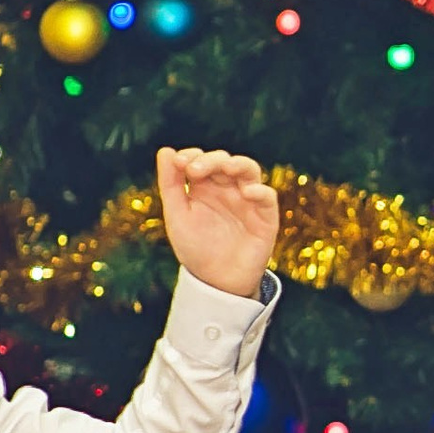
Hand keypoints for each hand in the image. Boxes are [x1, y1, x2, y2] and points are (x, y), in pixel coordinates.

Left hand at [158, 147, 279, 298]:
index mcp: (205, 186)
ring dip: (239, 164)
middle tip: (194, 170)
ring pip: (249, 170)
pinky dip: (260, 191)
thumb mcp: (177, 216)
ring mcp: (247, 200)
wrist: (216, 281)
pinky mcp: (265, 216)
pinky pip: (267, 197)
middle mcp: (227, 188)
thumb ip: (171, 184)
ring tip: (227, 168)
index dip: (192, 155)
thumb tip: (165, 151)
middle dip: (210, 160)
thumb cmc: (195, 248)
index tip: (179, 163)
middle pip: (224, 160)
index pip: (201, 159)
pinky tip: (247, 192)